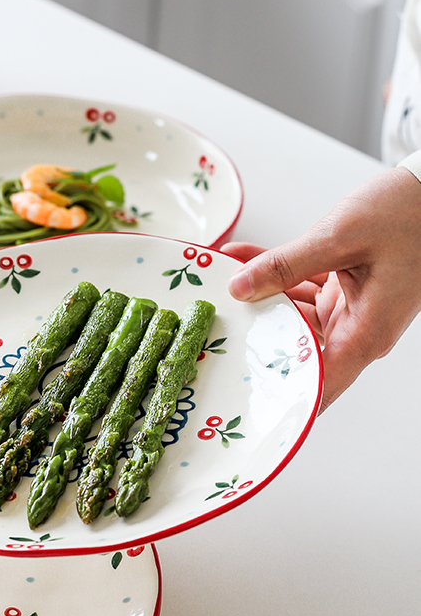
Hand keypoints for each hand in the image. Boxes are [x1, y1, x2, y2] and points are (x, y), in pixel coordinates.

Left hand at [223, 167, 420, 411]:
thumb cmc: (408, 215)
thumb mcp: (339, 238)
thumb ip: (286, 265)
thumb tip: (240, 287)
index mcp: (365, 333)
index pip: (317, 388)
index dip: (280, 398)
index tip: (241, 400)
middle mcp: (359, 329)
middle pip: (296, 349)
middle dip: (255, 333)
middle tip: (213, 321)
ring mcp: (352, 310)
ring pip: (293, 316)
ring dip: (260, 295)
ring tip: (221, 278)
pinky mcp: (347, 290)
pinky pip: (302, 290)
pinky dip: (276, 274)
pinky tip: (243, 258)